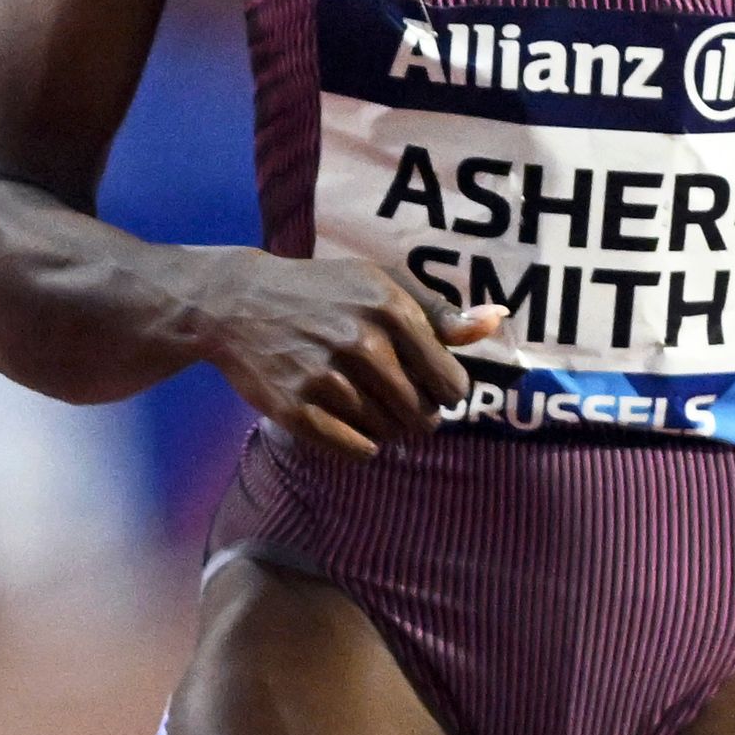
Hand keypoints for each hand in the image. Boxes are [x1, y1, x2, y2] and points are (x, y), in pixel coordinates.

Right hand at [194, 247, 501, 460]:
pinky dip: (358, 444)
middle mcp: (362, 343)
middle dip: (414, 413)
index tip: (425, 384)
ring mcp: (327, 378)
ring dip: (383, 427)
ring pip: (389, 434)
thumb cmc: (321, 292)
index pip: (451, 384)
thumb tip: (497, 322)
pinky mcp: (297, 408)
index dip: (444, 392)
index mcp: (390, 309)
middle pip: (422, 416)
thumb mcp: (380, 283)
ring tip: (361, 401)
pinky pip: (357, 450)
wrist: (237, 303)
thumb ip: (439, 312)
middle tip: (388, 395)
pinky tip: (343, 419)